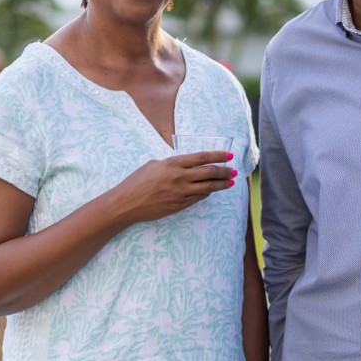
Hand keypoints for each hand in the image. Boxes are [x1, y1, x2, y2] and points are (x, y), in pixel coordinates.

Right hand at [110, 150, 236, 224]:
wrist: (127, 203)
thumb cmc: (136, 182)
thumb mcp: (153, 165)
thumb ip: (171, 164)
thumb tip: (184, 165)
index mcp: (173, 163)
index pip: (202, 157)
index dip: (218, 155)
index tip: (229, 155)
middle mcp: (179, 177)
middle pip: (209, 172)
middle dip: (224, 171)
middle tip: (233, 170)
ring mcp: (181, 193)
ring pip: (208, 187)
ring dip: (221, 184)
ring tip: (230, 182)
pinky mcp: (179, 205)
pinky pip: (198, 198)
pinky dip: (207, 193)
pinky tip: (211, 190)